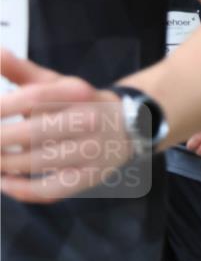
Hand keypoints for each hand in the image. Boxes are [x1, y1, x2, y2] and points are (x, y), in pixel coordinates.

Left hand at [0, 49, 131, 202]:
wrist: (130, 127)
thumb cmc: (80, 104)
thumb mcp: (56, 83)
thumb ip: (21, 70)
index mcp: (76, 93)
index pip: (34, 98)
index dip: (3, 107)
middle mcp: (88, 121)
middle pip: (35, 131)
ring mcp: (91, 151)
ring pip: (40, 162)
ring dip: (5, 164)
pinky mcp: (90, 177)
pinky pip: (53, 189)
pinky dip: (24, 190)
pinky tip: (4, 183)